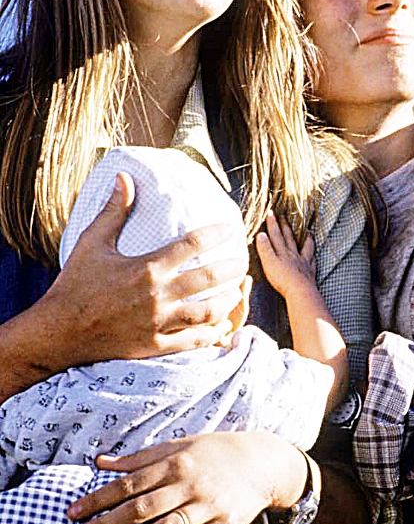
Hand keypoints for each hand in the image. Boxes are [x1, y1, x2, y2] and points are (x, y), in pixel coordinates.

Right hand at [35, 172, 247, 369]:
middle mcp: (158, 295)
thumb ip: (114, 211)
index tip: (231, 227)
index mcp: (147, 267)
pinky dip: (211, 332)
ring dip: (228, 301)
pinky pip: (193, 341)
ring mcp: (159, 323)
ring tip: (237, 292)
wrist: (59, 331)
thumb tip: (124, 177)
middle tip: (244, 261)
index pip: (192, 244)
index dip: (217, 232)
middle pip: (209, 278)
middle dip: (233, 268)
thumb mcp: (92, 242)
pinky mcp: (156, 346)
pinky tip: (221, 324)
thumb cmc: (75, 284)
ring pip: (208, 312)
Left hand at [67, 432, 307, 523]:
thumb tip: (101, 462)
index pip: (129, 482)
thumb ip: (139, 458)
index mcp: (175, 461)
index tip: (74, 512)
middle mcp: (189, 482)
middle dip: (107, 523)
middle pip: (141, 507)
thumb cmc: (214, 452)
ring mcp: (208, 505)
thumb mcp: (178, 446)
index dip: (100, 498)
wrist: (262, 461)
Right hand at [255, 211, 315, 300]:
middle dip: (285, 226)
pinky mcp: (309, 272)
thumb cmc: (282, 278)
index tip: (271, 213)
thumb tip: (261, 234)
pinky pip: (312, 260)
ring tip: (307, 232)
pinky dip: (313, 255)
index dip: (272, 224)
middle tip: (283, 216)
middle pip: (289, 238)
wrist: (300, 291)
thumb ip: (265, 248)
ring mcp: (303, 262)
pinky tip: (313, 255)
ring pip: (304, 247)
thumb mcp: (269, 262)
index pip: (276, 235)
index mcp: (282, 252)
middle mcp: (293, 254)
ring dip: (305, 238)